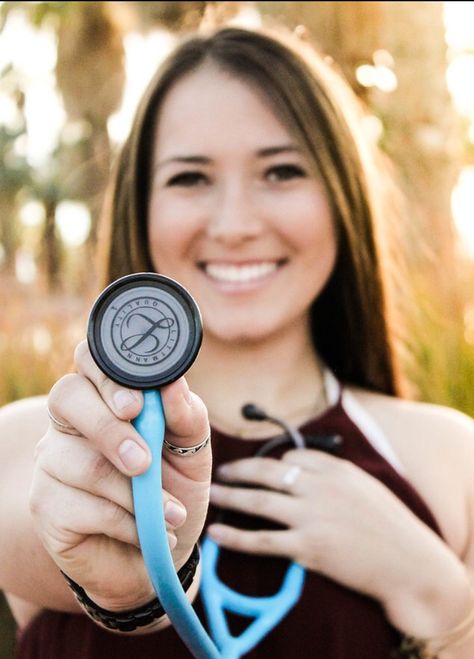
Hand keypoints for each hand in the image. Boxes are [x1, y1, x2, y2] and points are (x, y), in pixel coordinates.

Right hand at [30, 340, 210, 610]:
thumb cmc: (174, 487)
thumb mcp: (193, 450)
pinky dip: (128, 522)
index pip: (90, 360)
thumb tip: (174, 385)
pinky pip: (83, 508)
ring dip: (136, 493)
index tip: (136, 405)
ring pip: (83, 463)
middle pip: (68, 398)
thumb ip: (186, 416)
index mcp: (105, 397)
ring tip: (171, 512)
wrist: (161, 551)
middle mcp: (72, 423)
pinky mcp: (47, 506)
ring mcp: (53, 463)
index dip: (108, 376)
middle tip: (144, 461)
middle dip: (111, 429)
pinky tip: (147, 531)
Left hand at [207, 449, 468, 632]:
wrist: (409, 562)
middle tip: (221, 472)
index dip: (272, 465)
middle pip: (266, 472)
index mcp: (334, 469)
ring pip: (259, 502)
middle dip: (239, 470)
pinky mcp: (308, 547)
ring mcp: (312, 516)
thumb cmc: (389, 524)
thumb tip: (295, 465)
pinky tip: (216, 533)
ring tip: (211, 495)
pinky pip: (263, 540)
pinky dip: (236, 536)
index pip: (291, 458)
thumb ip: (330, 472)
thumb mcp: (363, 484)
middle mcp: (319, 487)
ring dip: (230, 497)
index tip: (260, 472)